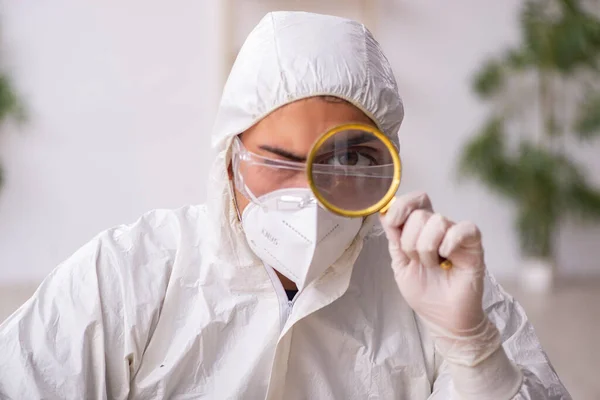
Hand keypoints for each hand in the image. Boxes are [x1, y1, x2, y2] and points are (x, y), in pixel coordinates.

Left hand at [380, 191, 500, 366]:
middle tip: (417, 261)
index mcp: (419, 229)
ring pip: (437, 221)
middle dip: (411, 241)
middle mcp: (439, 227)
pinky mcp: (474, 245)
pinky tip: (446, 259)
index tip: (392, 223)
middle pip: (420, 214)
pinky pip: (463, 229)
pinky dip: (449, 242)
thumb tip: (383, 212)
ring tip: (433, 265)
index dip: (401, 206)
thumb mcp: (400, 264)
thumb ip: (394, 238)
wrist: (443, 318)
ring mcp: (456, 235)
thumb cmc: (424, 292)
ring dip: (428, 249)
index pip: (414, 201)